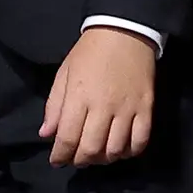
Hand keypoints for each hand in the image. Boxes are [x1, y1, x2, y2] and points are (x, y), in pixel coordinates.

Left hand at [42, 27, 158, 166]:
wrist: (125, 31)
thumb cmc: (90, 52)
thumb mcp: (65, 73)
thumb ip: (54, 106)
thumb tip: (46, 134)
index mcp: (79, 96)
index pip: (67, 137)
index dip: (60, 155)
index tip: (57, 160)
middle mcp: (103, 106)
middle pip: (91, 148)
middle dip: (80, 160)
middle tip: (77, 159)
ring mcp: (127, 108)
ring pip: (115, 149)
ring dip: (104, 159)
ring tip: (98, 154)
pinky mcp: (146, 108)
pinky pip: (140, 141)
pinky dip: (129, 152)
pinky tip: (121, 150)